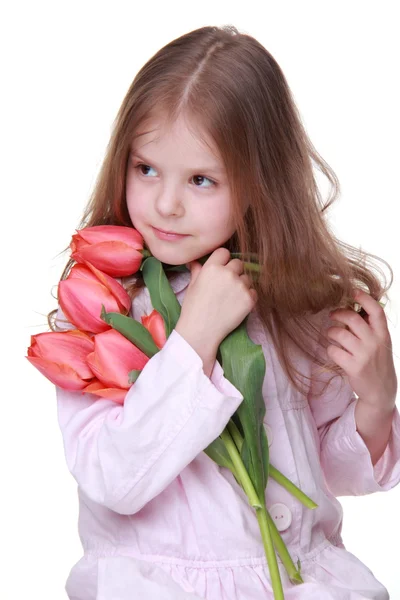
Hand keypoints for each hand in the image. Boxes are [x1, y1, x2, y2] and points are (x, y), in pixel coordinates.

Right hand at [175, 247, 257, 354]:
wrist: (201, 331)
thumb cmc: (193, 308)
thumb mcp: (192, 285)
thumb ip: (197, 270)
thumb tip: (194, 260)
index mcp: (212, 267)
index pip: (224, 252)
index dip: (222, 260)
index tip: (220, 269)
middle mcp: (228, 274)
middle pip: (238, 263)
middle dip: (233, 271)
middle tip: (226, 285)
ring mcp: (240, 286)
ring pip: (247, 277)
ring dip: (241, 284)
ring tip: (230, 298)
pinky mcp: (250, 299)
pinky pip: (253, 291)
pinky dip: (247, 296)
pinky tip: (236, 305)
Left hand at [327, 289, 396, 409]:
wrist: (381, 389)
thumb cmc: (377, 361)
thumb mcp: (380, 342)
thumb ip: (370, 327)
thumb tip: (351, 307)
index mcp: (383, 334)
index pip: (376, 310)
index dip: (364, 298)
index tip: (353, 292)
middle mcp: (375, 342)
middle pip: (352, 318)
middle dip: (338, 313)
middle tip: (332, 315)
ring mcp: (364, 355)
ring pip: (339, 333)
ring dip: (330, 332)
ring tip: (331, 335)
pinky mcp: (353, 367)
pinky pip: (333, 351)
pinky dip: (330, 349)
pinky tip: (334, 352)